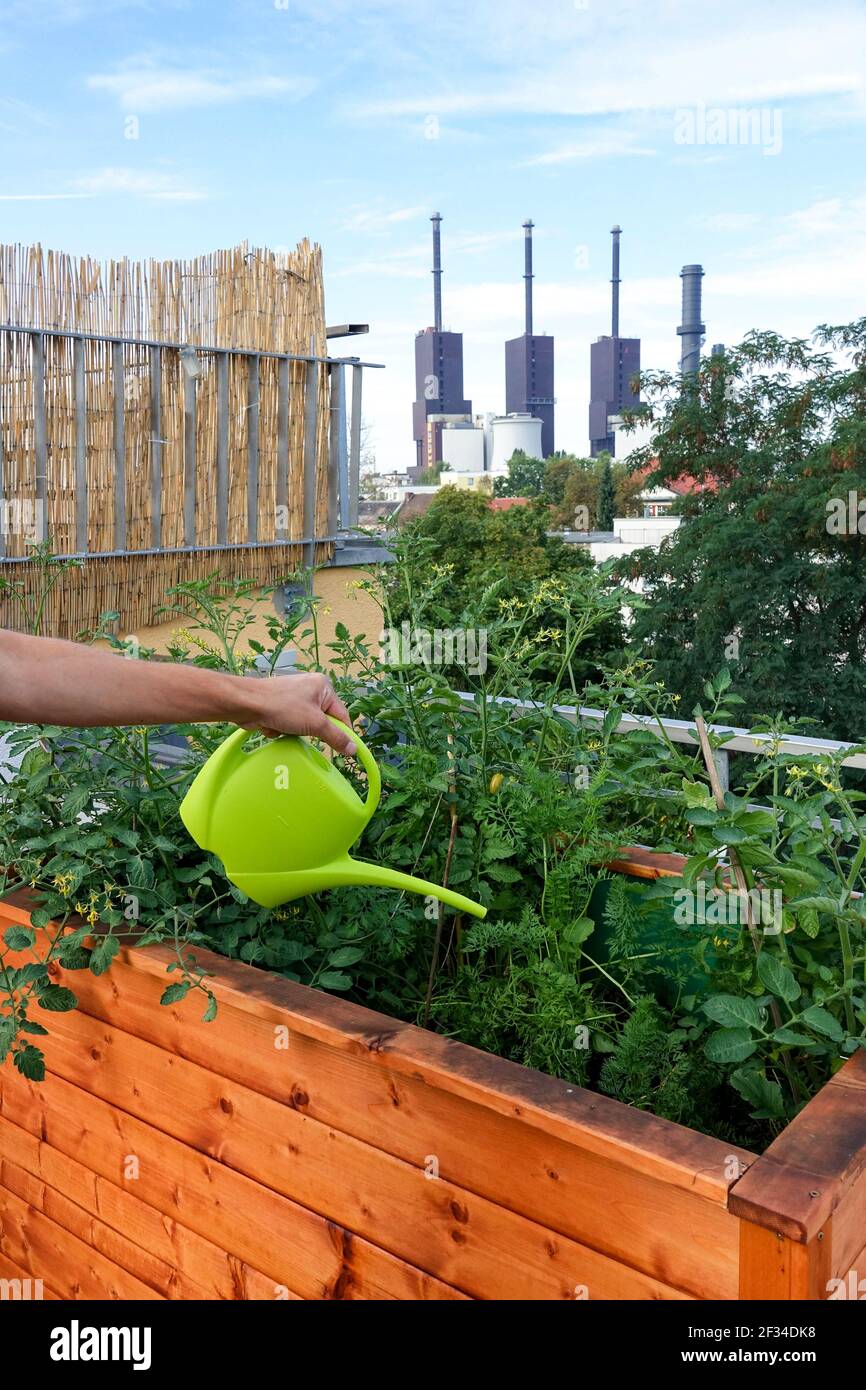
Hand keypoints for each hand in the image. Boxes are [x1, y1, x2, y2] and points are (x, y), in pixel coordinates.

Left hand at [238, 672, 356, 755]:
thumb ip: (336, 737)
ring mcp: (294, 697)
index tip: (346, 750)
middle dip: (311, 731)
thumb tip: (353, 748)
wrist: (247, 704)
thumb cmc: (281, 706)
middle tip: (304, 732)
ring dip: (296, 732)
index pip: (342, 715)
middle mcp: (310, 689)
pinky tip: (275, 726)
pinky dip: (284, 730)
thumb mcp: (315, 724)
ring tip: (286, 727)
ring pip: (305, 725)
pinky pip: (290, 725)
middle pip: (323, 721)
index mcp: (323, 687)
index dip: (343, 733)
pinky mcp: (281, 706)